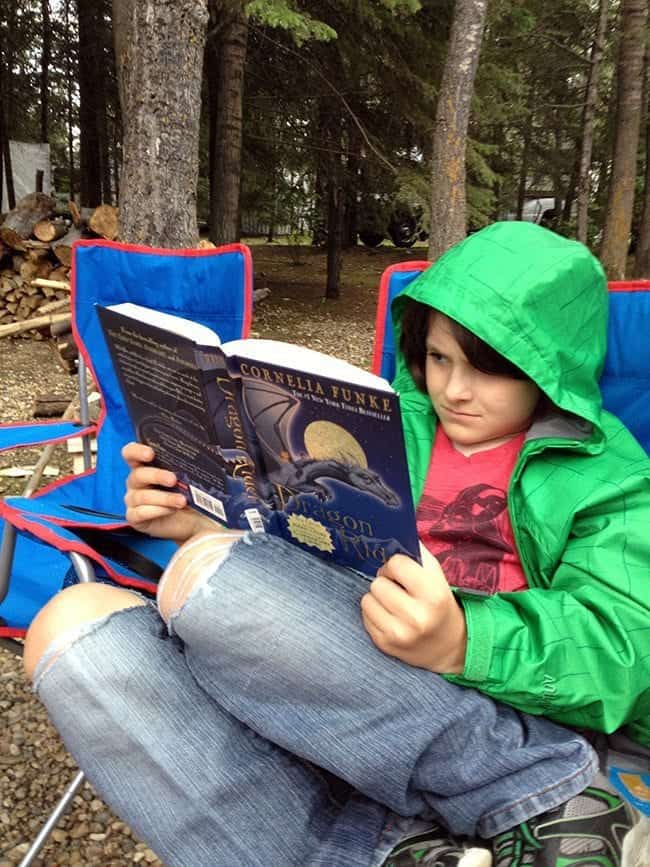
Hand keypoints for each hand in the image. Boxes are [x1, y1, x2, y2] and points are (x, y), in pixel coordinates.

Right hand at [122, 442, 214, 543]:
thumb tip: (199, 459)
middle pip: (138, 475)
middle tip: (173, 479)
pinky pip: (139, 513)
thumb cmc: (191, 495)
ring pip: (142, 496)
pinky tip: (171, 510)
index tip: (150, 453)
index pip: (131, 453)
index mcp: (145, 466)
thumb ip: (187, 468)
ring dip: (164, 497)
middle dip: (157, 476)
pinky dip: (157, 511)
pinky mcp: (135, 518)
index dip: (137, 451)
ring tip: (182, 500)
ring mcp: (134, 500)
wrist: (195, 521)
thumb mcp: (191, 479)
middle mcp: (136, 482)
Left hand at [360, 546, 466, 673]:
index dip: (396, 565)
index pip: (396, 564)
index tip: (402, 572)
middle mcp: (416, 617)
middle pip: (378, 583)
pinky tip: (390, 617)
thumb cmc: (440, 603)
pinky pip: (364, 616)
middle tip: (397, 588)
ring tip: (393, 603)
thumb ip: (417, 554)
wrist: (451, 645)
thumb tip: (394, 533)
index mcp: (433, 595)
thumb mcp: (437, 577)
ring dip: (377, 598)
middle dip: (385, 582)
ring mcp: (399, 634)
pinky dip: (374, 613)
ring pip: (367, 599)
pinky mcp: (385, 644)